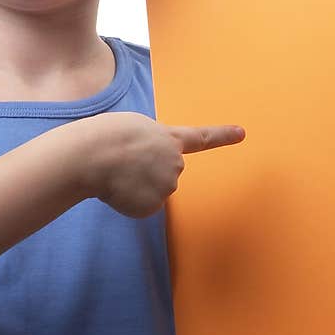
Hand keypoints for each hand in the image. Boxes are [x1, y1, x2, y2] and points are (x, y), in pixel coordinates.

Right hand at [80, 112, 245, 217]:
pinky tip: (116, 189)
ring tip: (115, 173)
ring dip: (133, 186)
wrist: (92, 156)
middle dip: (144, 172)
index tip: (242, 133)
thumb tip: (144, 170)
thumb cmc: (105, 137)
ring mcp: (167, 186)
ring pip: (151, 192)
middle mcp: (175, 163)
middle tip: (121, 162)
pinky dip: (127, 201)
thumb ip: (150, 145)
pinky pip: (140, 207)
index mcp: (169, 138)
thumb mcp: (133, 127)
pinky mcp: (154, 206)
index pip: (202, 138)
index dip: (223, 135)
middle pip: (164, 174)